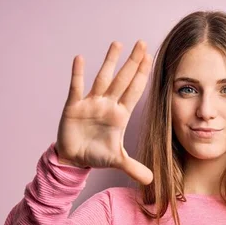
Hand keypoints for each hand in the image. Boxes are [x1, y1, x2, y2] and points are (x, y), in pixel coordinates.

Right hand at [55, 40, 153, 184]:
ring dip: (109, 62)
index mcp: (119, 114)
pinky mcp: (74, 107)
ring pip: (102, 78)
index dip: (142, 76)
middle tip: (142, 43)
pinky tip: (80, 58)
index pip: (134, 91)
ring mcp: (91, 103)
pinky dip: (78, 74)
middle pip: (122, 80)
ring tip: (117, 44)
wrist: (74, 159)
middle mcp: (107, 105)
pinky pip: (76, 88)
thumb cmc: (96, 155)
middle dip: (132, 62)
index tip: (150, 59)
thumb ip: (134, 168)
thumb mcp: (117, 161)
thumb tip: (151, 181)